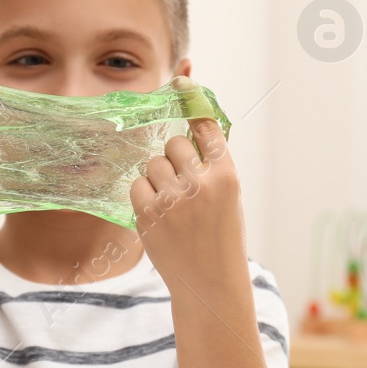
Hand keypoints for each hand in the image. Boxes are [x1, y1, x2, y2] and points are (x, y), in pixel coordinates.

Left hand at [130, 110, 248, 298]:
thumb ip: (211, 165)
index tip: (182, 83)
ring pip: (153, 164)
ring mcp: (172, 199)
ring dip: (158, 178)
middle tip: (183, 183)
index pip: (206, 127)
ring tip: (173, 205)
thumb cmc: (222, 237)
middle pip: (173, 143)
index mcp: (227, 175)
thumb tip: (189, 129)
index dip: (193, 102)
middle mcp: (200, 183)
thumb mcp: (229, 197)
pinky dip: (144, 196)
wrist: (210, 284)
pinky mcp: (148, 214)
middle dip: (174, 158)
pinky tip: (159, 215)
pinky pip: (137, 186)